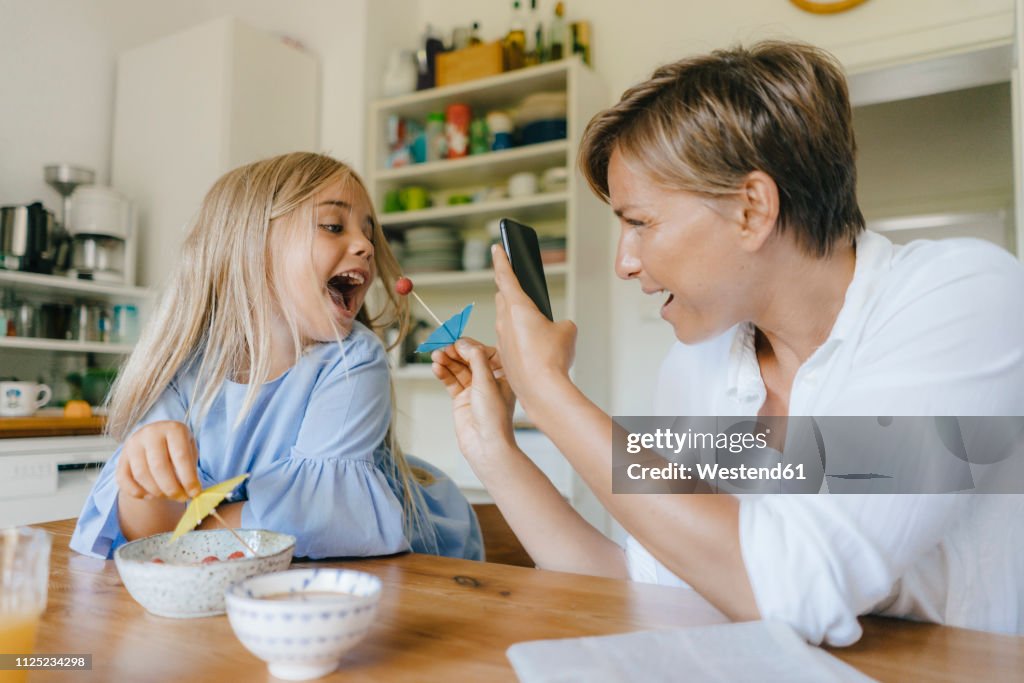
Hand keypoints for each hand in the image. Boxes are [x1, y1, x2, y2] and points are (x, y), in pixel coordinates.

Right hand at [115, 420, 201, 500]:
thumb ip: (191, 470)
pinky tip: (150, 495)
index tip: (194, 494)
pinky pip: (124, 480)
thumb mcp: (190, 451)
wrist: (155, 439)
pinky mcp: (121, 458)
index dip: (188, 478)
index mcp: (173, 428)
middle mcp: (150, 433)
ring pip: (141, 474)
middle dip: (172, 488)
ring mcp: (133, 444)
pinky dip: (137, 493)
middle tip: (181, 498)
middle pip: (159, 466)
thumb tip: (193, 493)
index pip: (180, 456)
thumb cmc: (177, 448)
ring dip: (156, 492)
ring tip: (168, 496)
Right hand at [432, 338, 515, 461]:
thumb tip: (464, 343)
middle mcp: (489, 380)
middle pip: (469, 359)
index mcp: (503, 374)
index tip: (457, 342)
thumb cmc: (494, 416)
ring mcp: (474, 389)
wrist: (485, 445)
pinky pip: (451, 381)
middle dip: (455, 352)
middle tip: (443, 347)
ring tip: (436, 356)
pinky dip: (443, 374)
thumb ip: (476, 359)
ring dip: (447, 361)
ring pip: (458, 369)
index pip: (485, 352)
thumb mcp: (487, 382)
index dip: (470, 346)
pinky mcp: (462, 399)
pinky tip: (436, 368)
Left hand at [492, 245, 577, 403]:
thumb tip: (557, 329)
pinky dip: (518, 337)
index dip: (501, 259)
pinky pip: (509, 339)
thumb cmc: (552, 359)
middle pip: (503, 297)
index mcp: (517, 307)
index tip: (497, 248)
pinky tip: (533, 345)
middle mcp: (504, 321)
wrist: (542, 390)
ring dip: (515, 316)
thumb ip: (560, 323)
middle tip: (515, 283)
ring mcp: (502, 340)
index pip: (505, 275)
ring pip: (505, 319)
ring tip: (531, 319)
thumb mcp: (567, 331)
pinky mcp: (504, 357)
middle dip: (509, 289)